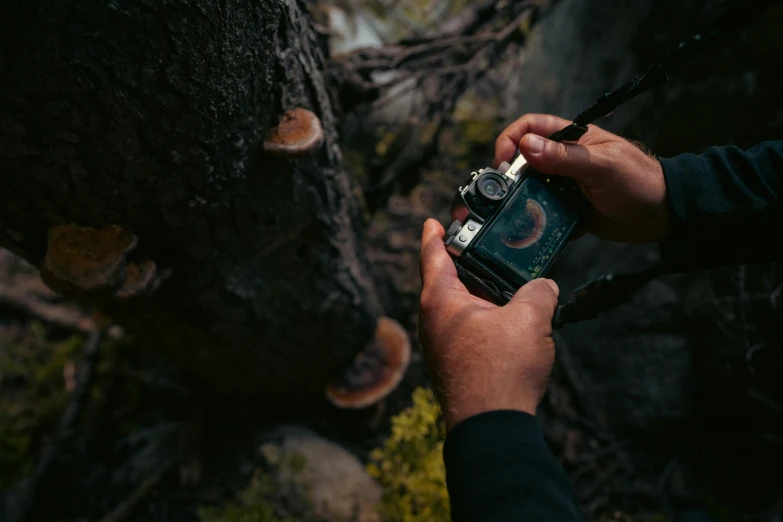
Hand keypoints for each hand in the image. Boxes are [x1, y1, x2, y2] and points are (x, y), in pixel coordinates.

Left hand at [418, 219, 558, 430]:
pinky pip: (464, 329)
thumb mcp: (530, 319)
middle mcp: (432, 320)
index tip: (434, 221)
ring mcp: (439, 345)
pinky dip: (481, 318)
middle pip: (445, 280)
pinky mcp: (452, 363)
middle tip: (483, 247)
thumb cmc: (502, 370)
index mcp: (441, 300)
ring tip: (503, 283)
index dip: (435, 234)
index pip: (432, 255)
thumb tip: (545, 286)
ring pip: (457, 307)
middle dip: (464, 263)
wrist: (491, 427)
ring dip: (477, 294)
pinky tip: (505, 321)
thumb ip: (540, 292)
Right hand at [494, 113, 670, 243]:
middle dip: (511, 178)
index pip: (530, 127)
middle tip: (504, 196)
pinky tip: (539, 230)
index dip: (511, 140)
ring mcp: (564, 186)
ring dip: (522, 203)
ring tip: (519, 217)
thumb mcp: (601, 166)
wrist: (663, 216)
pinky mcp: (567, 210)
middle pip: (523, 162)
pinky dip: (538, 222)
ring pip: (530, 191)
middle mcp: (563, 160)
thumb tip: (525, 146)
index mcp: (571, 138)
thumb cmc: (638, 182)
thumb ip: (564, 157)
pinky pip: (543, 213)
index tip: (503, 163)